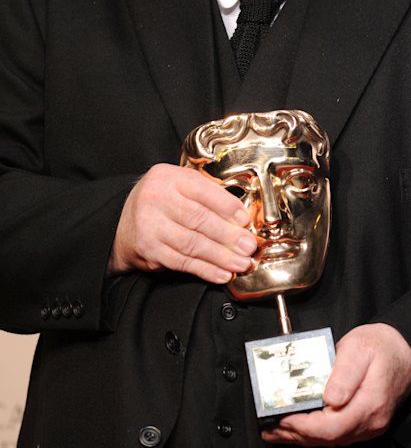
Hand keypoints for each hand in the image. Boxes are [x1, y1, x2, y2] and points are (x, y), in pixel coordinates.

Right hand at [108, 163, 256, 282]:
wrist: (123, 222)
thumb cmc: (160, 201)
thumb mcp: (179, 185)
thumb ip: (207, 193)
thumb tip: (241, 217)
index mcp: (168, 177)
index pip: (202, 190)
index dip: (227, 206)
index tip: (245, 220)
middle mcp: (156, 198)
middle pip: (198, 219)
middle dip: (228, 235)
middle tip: (248, 246)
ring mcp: (150, 225)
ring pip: (192, 243)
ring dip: (220, 257)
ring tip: (240, 263)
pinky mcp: (148, 249)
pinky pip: (182, 262)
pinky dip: (205, 270)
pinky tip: (222, 273)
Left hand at [262, 323, 410, 445]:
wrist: (404, 350)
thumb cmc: (381, 346)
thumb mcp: (359, 348)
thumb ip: (344, 373)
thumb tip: (329, 399)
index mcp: (370, 403)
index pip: (332, 427)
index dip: (304, 427)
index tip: (283, 418)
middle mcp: (371, 421)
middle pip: (329, 439)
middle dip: (297, 435)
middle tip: (271, 427)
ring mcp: (369, 425)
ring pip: (332, 441)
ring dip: (303, 438)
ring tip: (277, 432)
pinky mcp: (365, 423)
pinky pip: (337, 435)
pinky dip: (316, 434)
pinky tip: (300, 430)